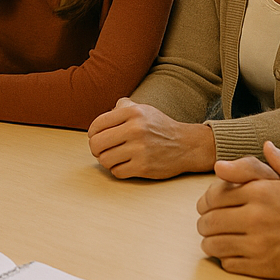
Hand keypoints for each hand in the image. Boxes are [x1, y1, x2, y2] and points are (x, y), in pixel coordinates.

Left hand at [87, 98, 215, 178]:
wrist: (187, 145)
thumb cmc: (160, 127)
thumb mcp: (143, 109)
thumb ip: (122, 107)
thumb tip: (105, 114)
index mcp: (133, 112)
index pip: (97, 125)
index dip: (93, 134)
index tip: (96, 137)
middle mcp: (135, 129)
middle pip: (96, 144)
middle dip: (96, 149)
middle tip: (102, 150)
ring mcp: (140, 149)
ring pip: (104, 160)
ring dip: (107, 160)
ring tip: (115, 157)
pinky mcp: (144, 167)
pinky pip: (116, 172)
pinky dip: (118, 170)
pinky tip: (125, 164)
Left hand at [195, 141, 279, 279]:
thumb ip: (279, 160)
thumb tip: (264, 145)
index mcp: (260, 192)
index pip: (214, 196)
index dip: (205, 202)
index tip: (207, 206)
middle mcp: (255, 217)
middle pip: (209, 221)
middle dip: (204, 222)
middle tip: (207, 224)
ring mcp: (257, 244)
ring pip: (213, 244)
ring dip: (210, 242)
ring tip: (215, 239)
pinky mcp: (261, 266)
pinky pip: (228, 263)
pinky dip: (224, 258)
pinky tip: (231, 253)